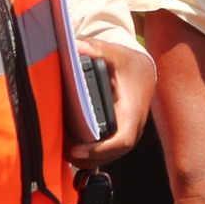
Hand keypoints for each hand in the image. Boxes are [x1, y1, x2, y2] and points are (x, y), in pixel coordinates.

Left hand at [67, 38, 154, 169]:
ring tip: (62, 146)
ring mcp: (127, 133)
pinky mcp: (120, 135)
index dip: (100, 149)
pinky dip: (88, 153)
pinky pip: (106, 152)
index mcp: (131, 110)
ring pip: (108, 156)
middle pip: (111, 154)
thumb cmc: (128, 64)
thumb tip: (74, 46)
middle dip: (86, 156)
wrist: (144, 70)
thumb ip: (96, 50)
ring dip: (85, 157)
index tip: (76, 149)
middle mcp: (132, 126)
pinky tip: (70, 144)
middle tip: (60, 147)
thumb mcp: (115, 54)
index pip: (122, 140)